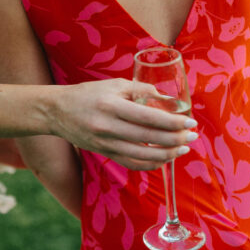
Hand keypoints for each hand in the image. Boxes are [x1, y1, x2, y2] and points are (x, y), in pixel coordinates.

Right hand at [50, 79, 197, 169]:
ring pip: (142, 156)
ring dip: (166, 155)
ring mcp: (105, 143)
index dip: (174, 123)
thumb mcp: (114, 85)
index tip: (190, 123)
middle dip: (175, 139)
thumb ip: (141, 91)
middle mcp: (108, 127)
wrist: (57, 111)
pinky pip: (131, 163)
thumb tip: (168, 100)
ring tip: (182, 150)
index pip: (150, 118)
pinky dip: (150, 164)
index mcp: (112, 106)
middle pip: (149, 139)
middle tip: (192, 137)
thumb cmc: (88, 93)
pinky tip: (163, 159)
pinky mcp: (103, 153)